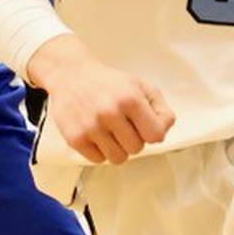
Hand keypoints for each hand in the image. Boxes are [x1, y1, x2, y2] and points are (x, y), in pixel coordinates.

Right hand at [28, 35, 174, 165]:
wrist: (69, 74)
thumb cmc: (107, 82)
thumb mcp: (139, 85)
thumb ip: (159, 107)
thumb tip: (164, 130)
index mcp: (130, 98)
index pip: (156, 135)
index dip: (153, 133)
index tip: (145, 127)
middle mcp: (110, 112)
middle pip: (137, 149)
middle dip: (133, 139)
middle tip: (122, 125)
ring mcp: (91, 127)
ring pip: (118, 159)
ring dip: (117, 148)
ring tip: (110, 131)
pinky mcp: (75, 138)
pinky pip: (98, 160)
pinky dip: (100, 151)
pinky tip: (96, 134)